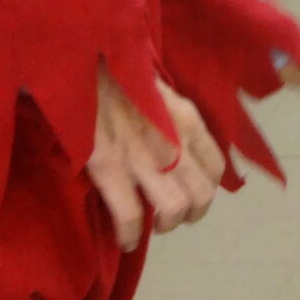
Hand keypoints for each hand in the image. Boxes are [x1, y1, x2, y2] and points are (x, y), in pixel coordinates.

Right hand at [86, 67, 226, 251]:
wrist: (83, 60)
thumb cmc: (117, 72)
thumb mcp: (158, 91)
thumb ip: (171, 118)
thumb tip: (171, 142)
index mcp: (187, 120)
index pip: (216, 167)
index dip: (206, 189)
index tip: (189, 194)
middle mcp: (175, 142)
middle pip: (202, 196)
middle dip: (190, 214)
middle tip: (171, 217)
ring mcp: (144, 157)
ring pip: (174, 210)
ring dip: (165, 225)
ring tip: (150, 226)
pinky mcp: (111, 167)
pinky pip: (131, 217)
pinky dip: (131, 236)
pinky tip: (125, 240)